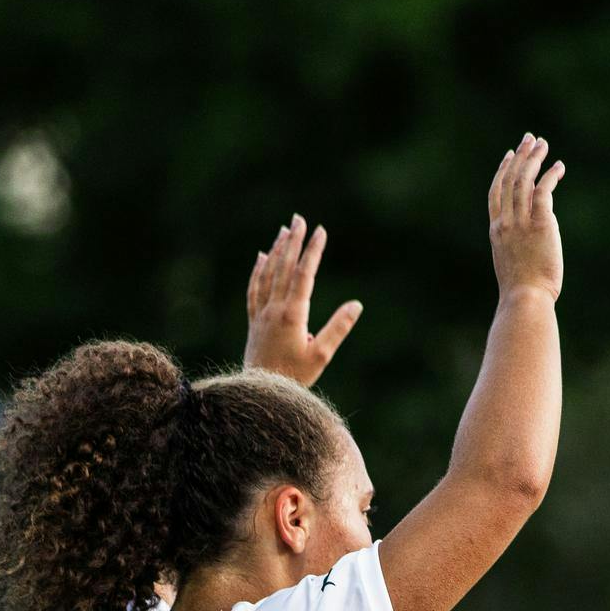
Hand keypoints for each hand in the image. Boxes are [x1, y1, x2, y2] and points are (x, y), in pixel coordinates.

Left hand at [244, 213, 361, 386]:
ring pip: (268, 274)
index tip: (321, 230)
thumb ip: (338, 328)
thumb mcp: (321, 355)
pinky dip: (259, 270)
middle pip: (283, 268)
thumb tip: (356, 304)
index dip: (313, 251)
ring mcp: (261, 314)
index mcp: (292, 315)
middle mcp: (273, 309)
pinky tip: (262, 257)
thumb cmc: (294, 377)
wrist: (261, 392)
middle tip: (300, 218)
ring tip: (284, 231)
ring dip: (277, 250)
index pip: (304, 275)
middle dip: (293, 241)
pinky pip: (255, 289)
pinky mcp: (254, 322)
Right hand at [487, 133, 565, 302]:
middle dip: (520, 157)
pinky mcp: (540, 223)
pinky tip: (558, 166)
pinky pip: (543, 191)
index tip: (510, 156)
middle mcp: (505, 222)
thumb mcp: (512, 266)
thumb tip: (532, 246)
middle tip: (530, 139)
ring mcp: (521, 222)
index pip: (495, 193)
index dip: (502, 171)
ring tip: (543, 144)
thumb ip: (518, 248)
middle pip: (509, 180)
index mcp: (496, 231)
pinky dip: (551, 175)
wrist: (524, 299)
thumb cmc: (522, 293)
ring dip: (534, 159)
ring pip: (524, 180)